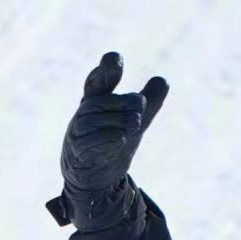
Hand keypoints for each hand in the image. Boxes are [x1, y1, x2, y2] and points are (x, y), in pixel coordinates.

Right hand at [49, 47, 169, 229]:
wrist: (96, 180)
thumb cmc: (112, 144)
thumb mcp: (133, 122)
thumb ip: (148, 104)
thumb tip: (163, 81)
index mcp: (96, 102)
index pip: (97, 81)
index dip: (105, 70)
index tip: (115, 60)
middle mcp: (84, 115)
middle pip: (99, 101)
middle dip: (122, 100)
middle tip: (143, 103)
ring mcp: (78, 134)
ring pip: (93, 119)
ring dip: (117, 118)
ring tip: (137, 123)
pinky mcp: (77, 155)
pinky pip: (89, 143)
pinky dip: (106, 138)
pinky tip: (121, 137)